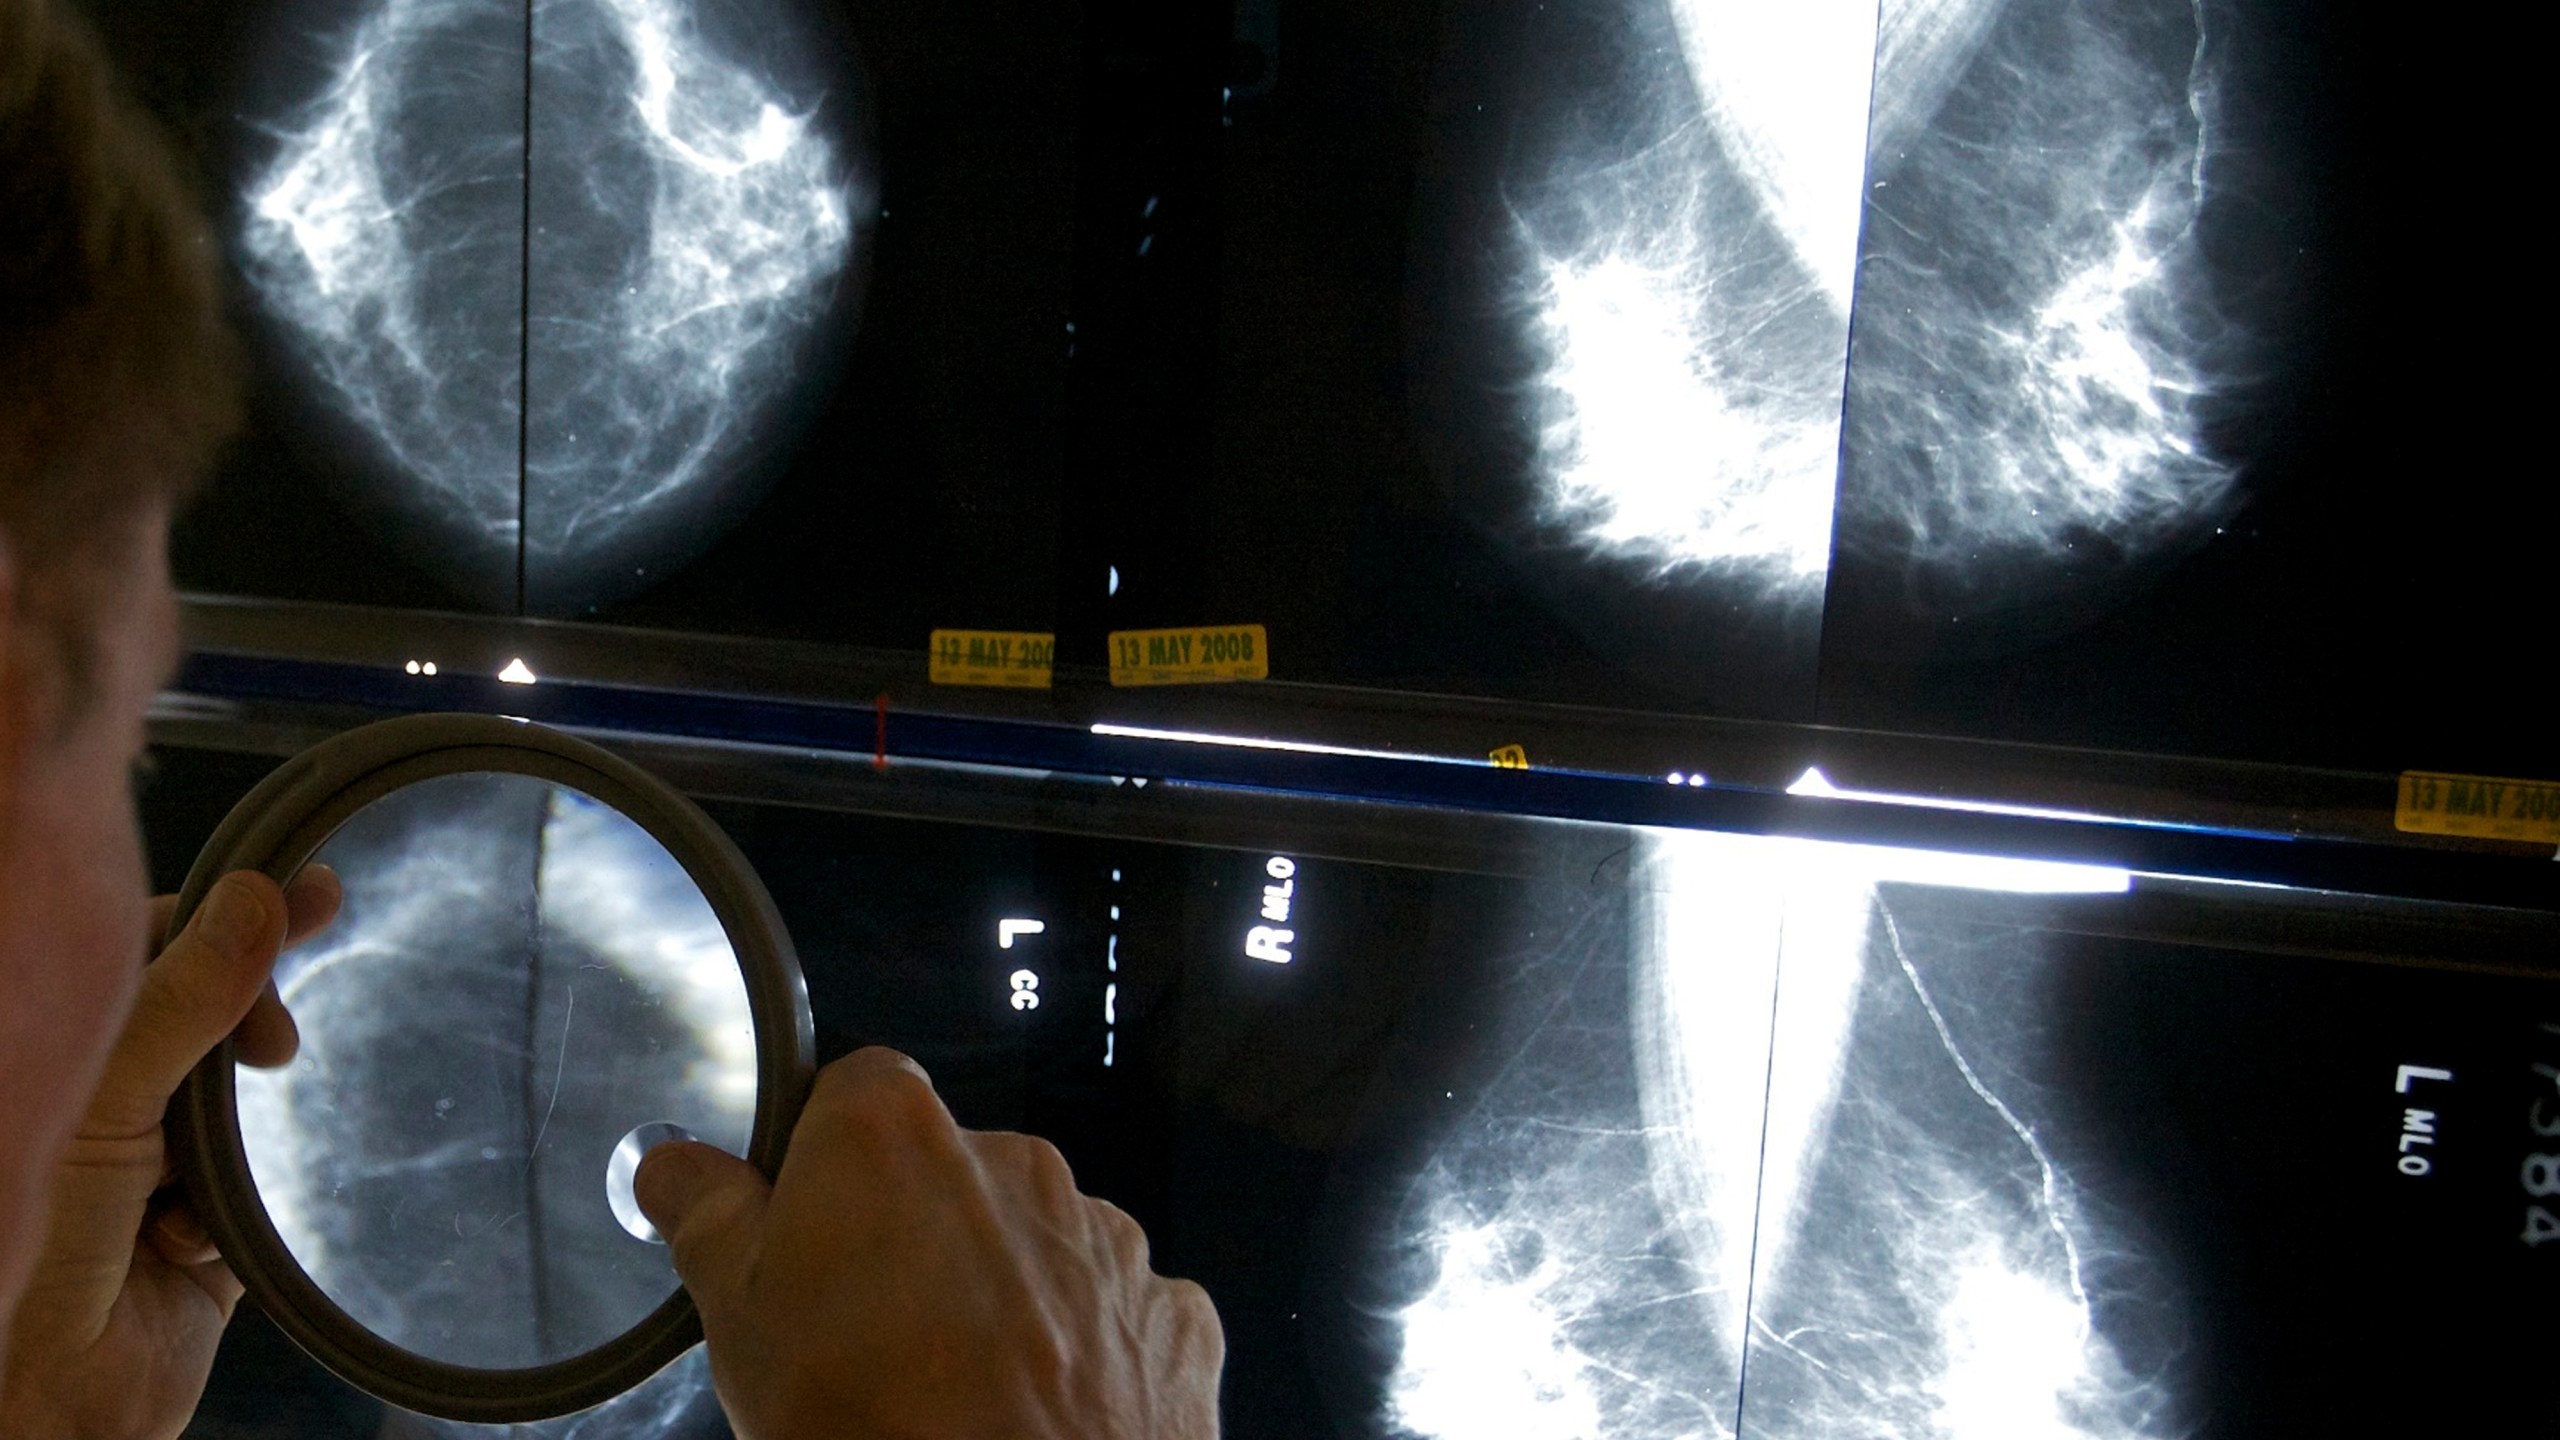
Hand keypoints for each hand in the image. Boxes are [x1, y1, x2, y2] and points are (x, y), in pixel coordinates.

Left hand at [0, 868, 337, 1439]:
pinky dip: (230, 1213)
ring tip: (216, 1156)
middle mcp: (100, 1097)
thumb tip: (255, 896)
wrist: (48, 1398)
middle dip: (248, 1017)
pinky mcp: (196, 1233)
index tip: (314, 898)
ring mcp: (147, 1163)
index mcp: (59, 1049)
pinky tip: (190, 1242)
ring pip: (234, 1100)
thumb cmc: (34, 1240)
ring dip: (232, 1131)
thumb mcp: (104, 1099)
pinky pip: (251, 1191)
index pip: (150, 944)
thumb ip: (180, 998)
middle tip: (291, 1028)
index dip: (227, 918)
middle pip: (203, 1011)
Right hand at [634, 1047, 1223, 1439]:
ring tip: (949, 1393)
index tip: (800, 1238)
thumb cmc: (877, 1430)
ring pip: (1032, 1242)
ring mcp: (1105, 1235)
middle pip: (945, 1173)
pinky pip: (1110, 1310)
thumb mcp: (742, 1324)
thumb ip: (710, 1219)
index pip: (851, 1094)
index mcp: (895, 1136)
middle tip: (865, 1341)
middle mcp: (1014, 1160)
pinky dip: (1078, 1351)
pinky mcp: (1169, 1312)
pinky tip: (1034, 1411)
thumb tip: (674, 1165)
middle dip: (912, 1238)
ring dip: (998, 1295)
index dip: (820, 1166)